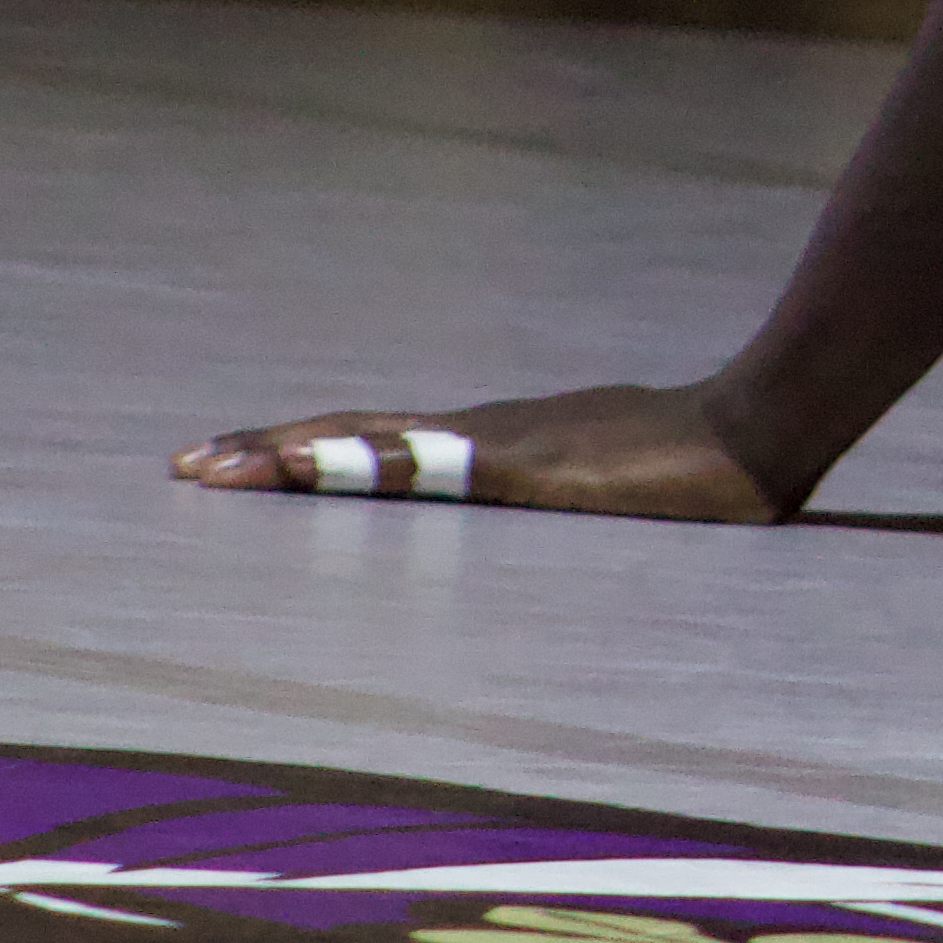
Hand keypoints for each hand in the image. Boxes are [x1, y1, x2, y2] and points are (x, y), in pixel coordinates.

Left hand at [171, 381, 793, 519]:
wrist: (758, 427)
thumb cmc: (695, 463)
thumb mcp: (606, 486)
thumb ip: (562, 496)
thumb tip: (544, 516)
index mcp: (496, 442)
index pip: (379, 443)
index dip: (304, 449)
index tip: (231, 460)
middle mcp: (484, 432)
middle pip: (355, 436)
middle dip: (266, 451)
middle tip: (184, 467)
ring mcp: (502, 446)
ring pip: (372, 446)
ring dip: (290, 456)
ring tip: (218, 470)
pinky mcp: (527, 469)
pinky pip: (426, 468)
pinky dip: (360, 464)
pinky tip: (314, 468)